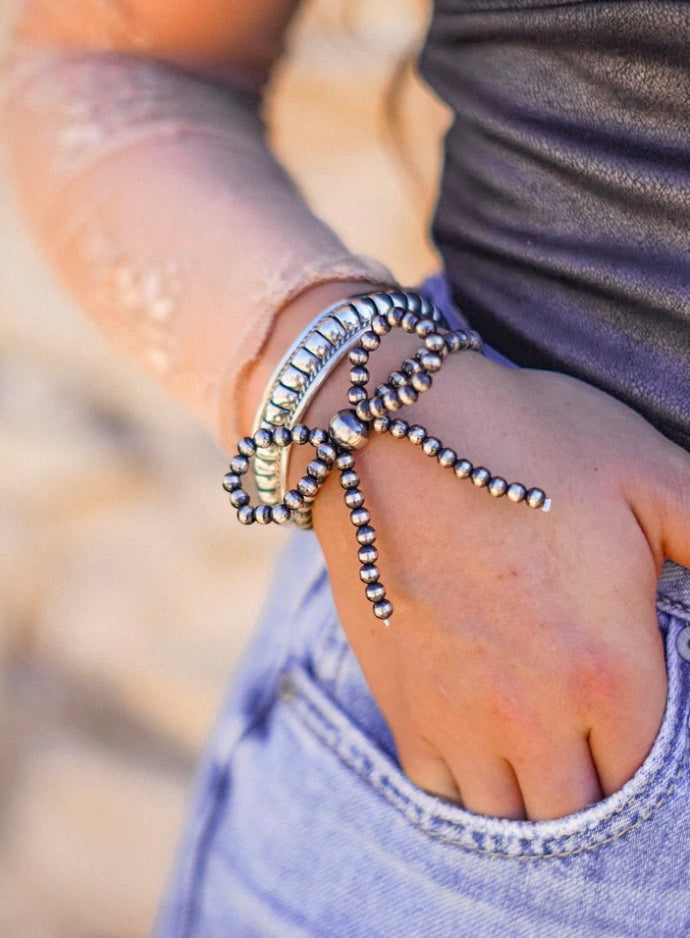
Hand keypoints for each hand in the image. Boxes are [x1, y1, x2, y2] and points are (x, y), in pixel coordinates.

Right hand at [306, 337, 689, 820]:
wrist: (385, 431)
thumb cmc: (523, 440)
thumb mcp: (650, 471)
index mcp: (608, 671)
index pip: (648, 775)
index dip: (651, 758)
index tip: (639, 723)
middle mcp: (531, 717)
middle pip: (579, 812)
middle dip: (596, 787)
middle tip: (595, 743)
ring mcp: (456, 717)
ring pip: (509, 817)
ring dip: (534, 798)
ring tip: (545, 758)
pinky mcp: (401, 704)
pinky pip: (440, 789)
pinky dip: (469, 786)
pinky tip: (484, 747)